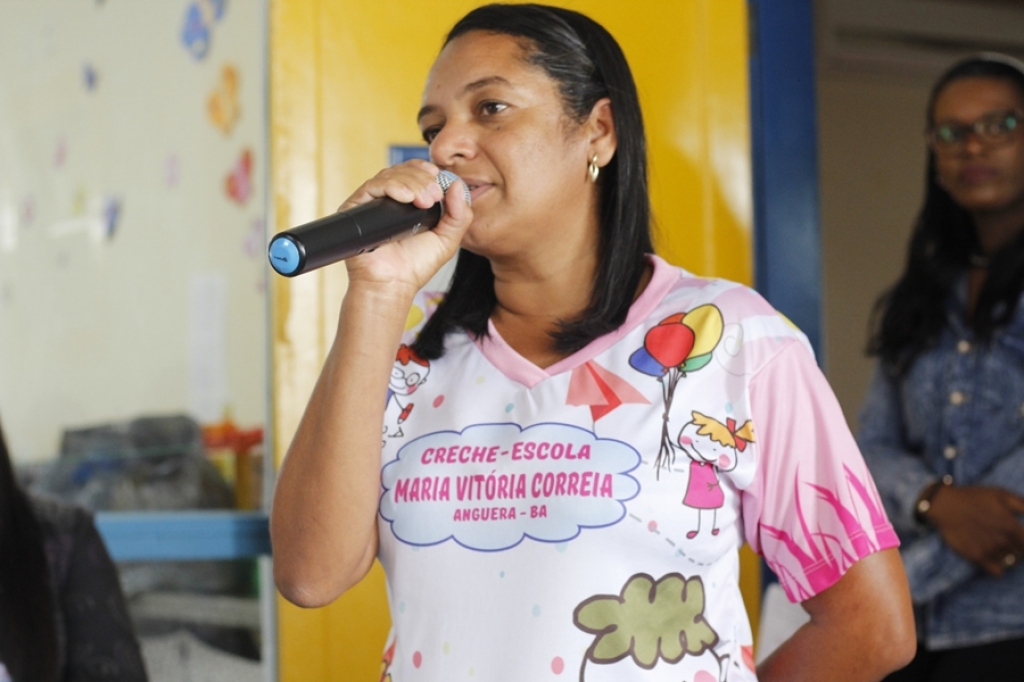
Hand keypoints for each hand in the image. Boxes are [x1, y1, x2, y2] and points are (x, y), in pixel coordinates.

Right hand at [339, 159, 472, 294]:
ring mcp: (372, 203)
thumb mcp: (447, 239)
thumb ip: (459, 214)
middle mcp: (389, 200)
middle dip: (422, 179)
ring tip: (424, 200)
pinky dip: (392, 187)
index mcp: (409, 203)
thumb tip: (458, 184)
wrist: (392, 284)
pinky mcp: (357, 208)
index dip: (426, 170)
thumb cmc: (415, 266)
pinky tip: (406, 198)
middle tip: (434, 196)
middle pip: (403, 171)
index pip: (415, 173)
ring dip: (411, 182)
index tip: (438, 177)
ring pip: (389, 175)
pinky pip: (372, 186)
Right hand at [926, 484, 1023, 575]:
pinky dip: (999, 566)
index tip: (1020, 538)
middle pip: (1022, 553)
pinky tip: (993, 556)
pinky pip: (998, 571)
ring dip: (1010, 555)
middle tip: (1008, 538)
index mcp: (1011, 526)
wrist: (944, 505)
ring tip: (999, 544)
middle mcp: (1003, 541)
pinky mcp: (977, 557)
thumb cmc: (974, 497)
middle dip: (1019, 547)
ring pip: (1011, 562)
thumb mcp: (1001, 494)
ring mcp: (989, 550)